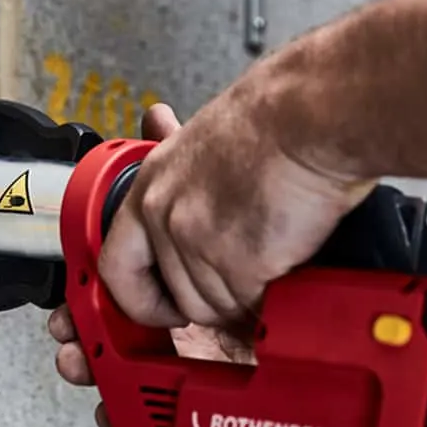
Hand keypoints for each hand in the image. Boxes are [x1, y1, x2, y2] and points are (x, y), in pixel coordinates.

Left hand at [97, 83, 371, 329]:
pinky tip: (285, 269)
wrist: (311, 118)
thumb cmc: (273, 122)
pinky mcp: (238, 264)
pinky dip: (269, 300)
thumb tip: (156, 124)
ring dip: (246, 300)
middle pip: (180, 297)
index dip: (139, 300)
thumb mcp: (202, 137)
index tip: (164, 307)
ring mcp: (198, 242)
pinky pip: (249, 306)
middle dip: (215, 301)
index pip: (115, 268)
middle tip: (245, 283)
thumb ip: (179, 166)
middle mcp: (165, 215)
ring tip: (272, 264)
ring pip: (217, 308)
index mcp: (150, 187)